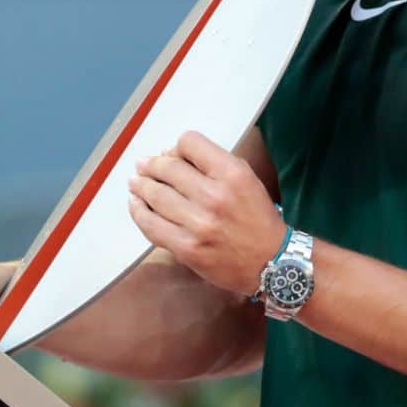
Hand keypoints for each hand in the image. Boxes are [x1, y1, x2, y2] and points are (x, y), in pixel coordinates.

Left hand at [127, 130, 286, 296]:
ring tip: (135, 182)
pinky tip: (136, 204)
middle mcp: (214, 196)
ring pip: (155, 195)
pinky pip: (151, 225)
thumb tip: (170, 156)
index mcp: (232, 174)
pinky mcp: (186, 248)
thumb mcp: (246, 179)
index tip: (172, 154)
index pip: (190, 142)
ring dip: (140, 185)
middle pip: (168, 167)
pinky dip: (138, 212)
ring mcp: (198, 224)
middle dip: (152, 165)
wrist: (271, 263)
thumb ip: (212, 164)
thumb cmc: (257, 218)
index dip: (177, 146)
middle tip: (144, 166)